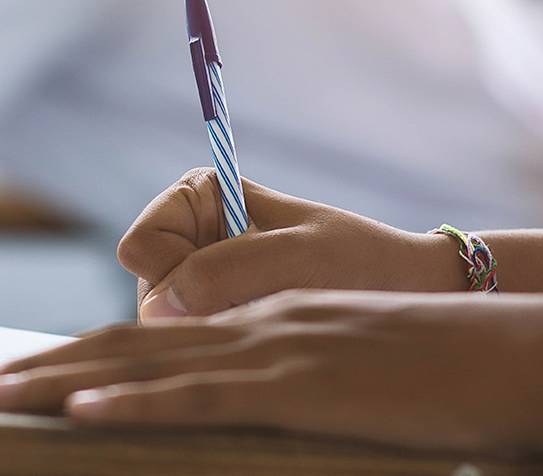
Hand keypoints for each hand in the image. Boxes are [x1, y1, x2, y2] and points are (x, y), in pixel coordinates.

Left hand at [0, 290, 542, 475]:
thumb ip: (273, 371)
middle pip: (121, 342)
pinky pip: (200, 395)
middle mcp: (243, 327)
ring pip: (141, 364)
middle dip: (40, 365)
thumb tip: (225, 397)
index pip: (146, 336)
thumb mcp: (334, 358)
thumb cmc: (428, 363)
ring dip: (58, 380)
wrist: (501, 349)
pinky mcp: (294, 386)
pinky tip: (83, 410)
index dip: (77, 355)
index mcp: (251, 321)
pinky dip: (136, 401)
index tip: (24, 377)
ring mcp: (265, 353)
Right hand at [118, 169, 464, 321]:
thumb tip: (158, 308)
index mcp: (196, 196)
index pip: (140, 246)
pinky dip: (225, 346)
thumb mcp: (296, 258)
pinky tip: (265, 337)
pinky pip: (191, 344)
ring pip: (164, 325)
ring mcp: (197, 279)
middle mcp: (188, 236)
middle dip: (193, 310)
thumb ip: (223, 273)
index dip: (170, 276)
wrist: (402, 292)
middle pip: (147, 290)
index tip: (226, 284)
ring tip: (268, 320)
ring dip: (213, 331)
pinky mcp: (214, 315)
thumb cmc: (356, 261)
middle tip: (256, 307)